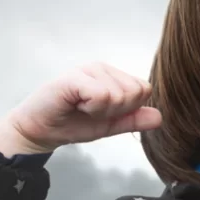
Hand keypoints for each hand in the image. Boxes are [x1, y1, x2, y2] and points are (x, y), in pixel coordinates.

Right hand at [0, 62, 162, 153]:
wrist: (40, 131)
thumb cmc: (71, 123)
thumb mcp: (109, 125)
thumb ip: (133, 120)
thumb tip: (159, 117)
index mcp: (112, 76)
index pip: (143, 89)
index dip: (127, 109)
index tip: (104, 113)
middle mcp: (102, 68)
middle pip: (135, 92)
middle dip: (116, 110)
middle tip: (91, 111)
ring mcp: (88, 70)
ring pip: (120, 95)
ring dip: (101, 111)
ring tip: (81, 108)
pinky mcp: (74, 77)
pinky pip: (102, 95)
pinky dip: (92, 108)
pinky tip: (76, 105)